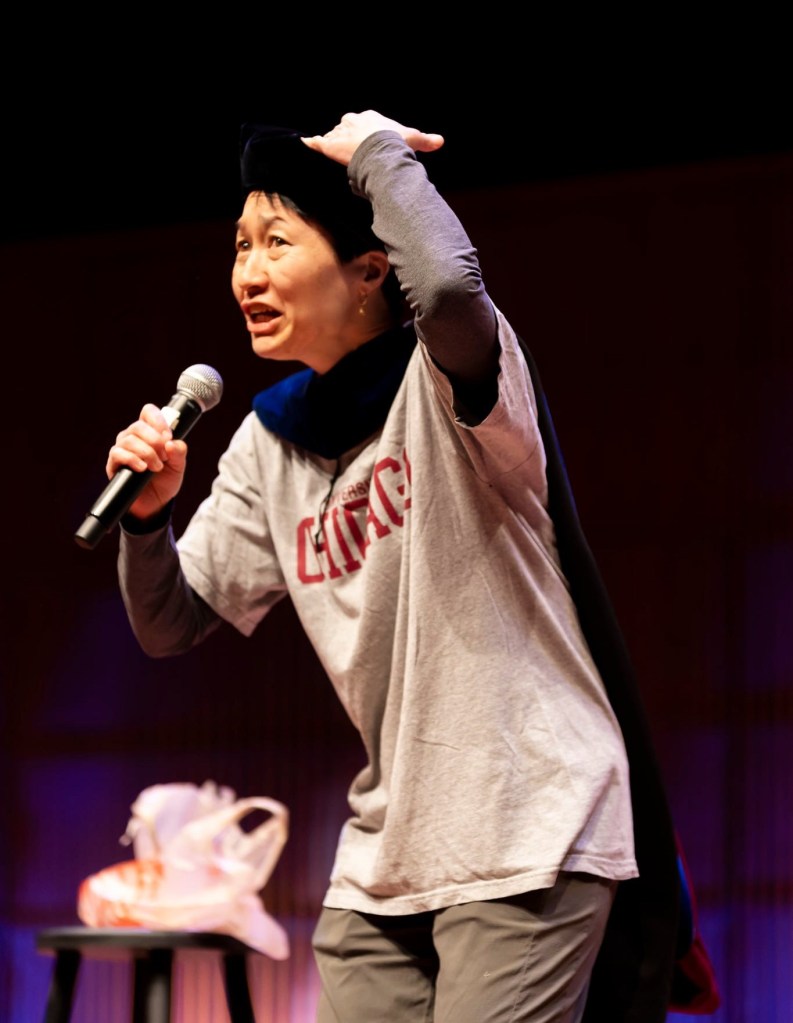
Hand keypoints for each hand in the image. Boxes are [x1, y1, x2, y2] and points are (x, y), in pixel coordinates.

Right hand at [105, 403, 187, 519]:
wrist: (155, 504)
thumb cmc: (165, 481)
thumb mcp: (178, 466)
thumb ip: (179, 453)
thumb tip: (171, 443)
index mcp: (150, 433)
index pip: (148, 412)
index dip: (158, 420)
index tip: (168, 436)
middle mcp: (133, 437)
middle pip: (138, 426)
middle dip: (154, 440)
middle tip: (164, 457)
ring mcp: (122, 450)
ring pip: (128, 440)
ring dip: (146, 452)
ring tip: (156, 467)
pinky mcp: (114, 464)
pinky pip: (117, 453)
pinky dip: (132, 459)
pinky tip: (142, 468)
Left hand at [301, 109, 443, 165]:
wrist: (381, 153)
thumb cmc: (397, 144)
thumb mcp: (414, 140)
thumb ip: (426, 140)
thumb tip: (441, 141)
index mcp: (370, 117)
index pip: (363, 122)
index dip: (364, 133)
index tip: (367, 141)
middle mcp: (353, 121)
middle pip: (346, 126)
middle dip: (347, 135)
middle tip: (351, 148)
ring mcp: (340, 133)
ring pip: (333, 136)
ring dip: (333, 143)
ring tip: (336, 153)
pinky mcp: (329, 145)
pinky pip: (316, 142)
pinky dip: (311, 143)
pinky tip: (305, 143)